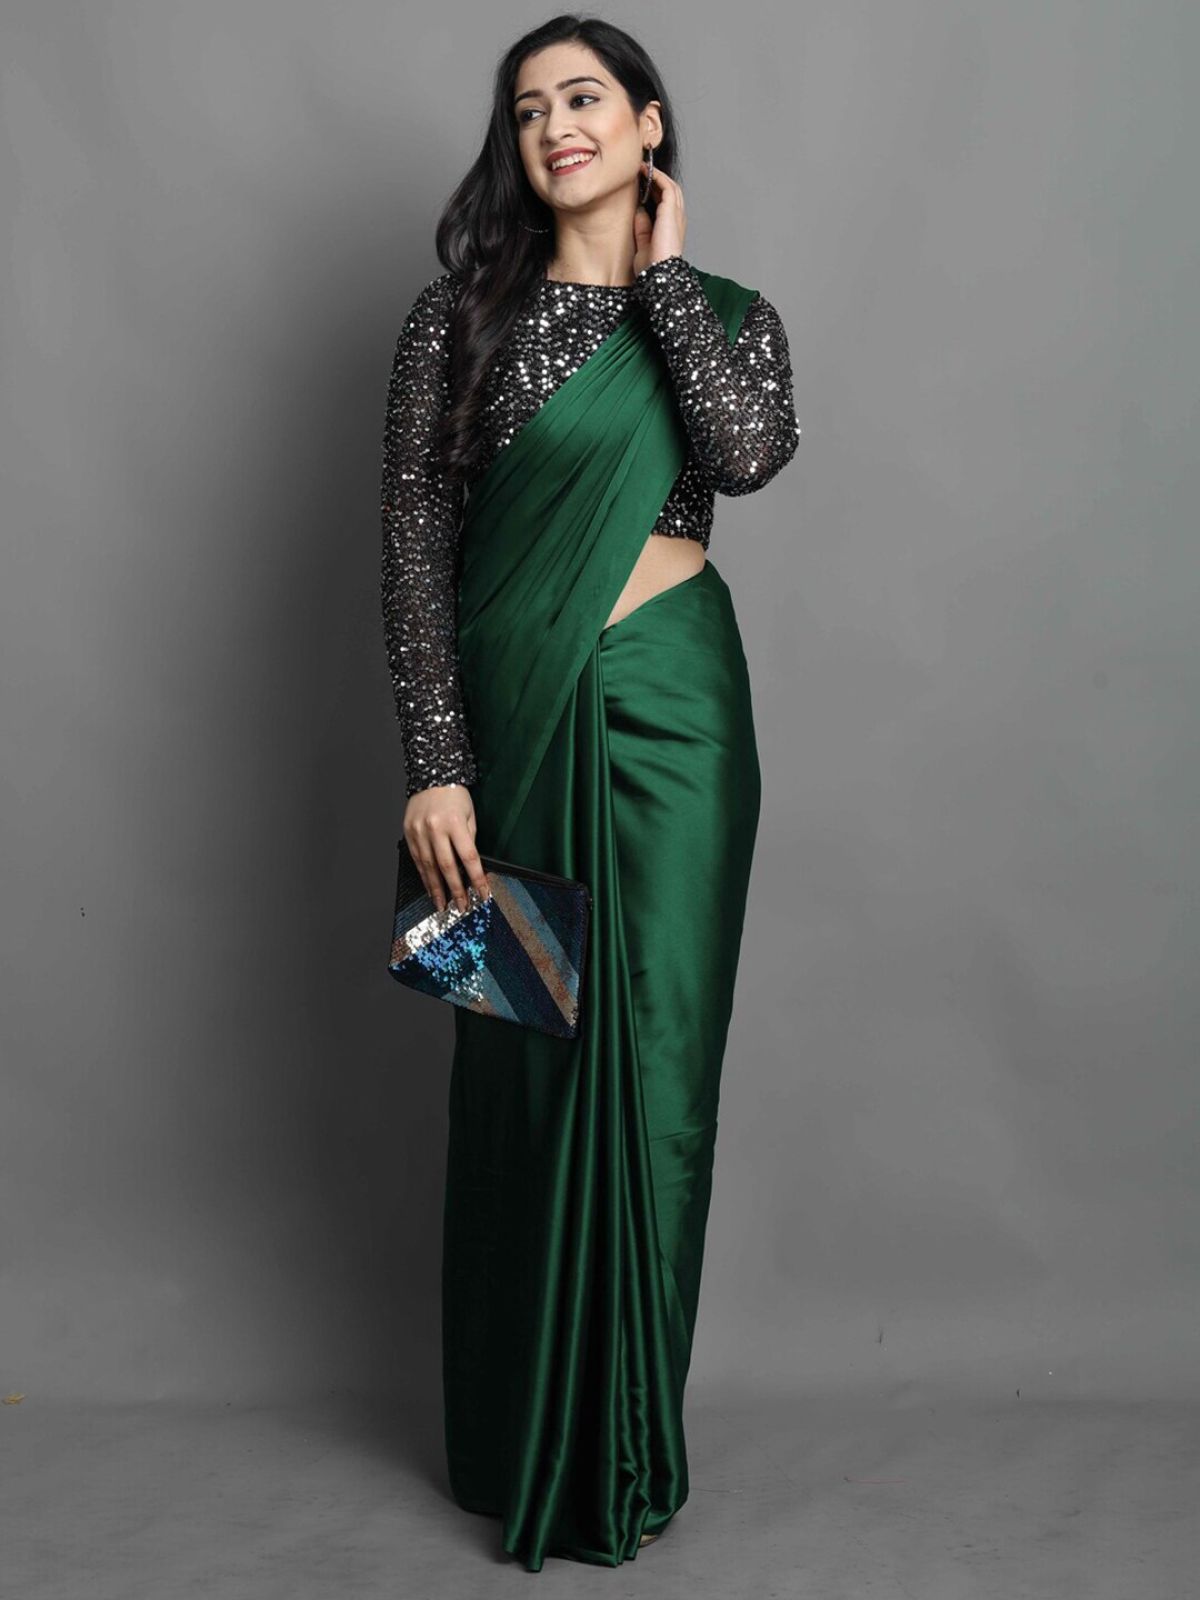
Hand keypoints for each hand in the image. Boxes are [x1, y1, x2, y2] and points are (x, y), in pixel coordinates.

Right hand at [403, 784, 489, 913]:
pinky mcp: (408, 833)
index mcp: (455, 823)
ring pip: (428, 867)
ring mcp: (419, 832)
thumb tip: (470, 867)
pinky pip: (417, 860)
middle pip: (447, 866)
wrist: (431, 776)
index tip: (482, 894)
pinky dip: (424, 876)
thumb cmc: (454, 795)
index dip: (477, 879)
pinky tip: (429, 888)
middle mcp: (435, 828)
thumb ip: (469, 839)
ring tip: (442, 904)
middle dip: (455, 890)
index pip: (469, 857)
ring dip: (436, 888)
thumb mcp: (469, 814)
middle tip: (461, 907)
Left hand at [632, 158, 685, 278]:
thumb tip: (639, 210)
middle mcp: (677, 219)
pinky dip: (658, 177)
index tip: (641, 183)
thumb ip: (642, 227)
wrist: (658, 273)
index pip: (665, 203)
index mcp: (672, 227)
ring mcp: (676, 214)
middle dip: (657, 179)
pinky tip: (647, 171)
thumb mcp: (643, 244)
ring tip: (644, 167)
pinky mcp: (672, 211)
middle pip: (670, 191)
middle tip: (642, 170)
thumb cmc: (651, 267)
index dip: (654, 190)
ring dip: (658, 175)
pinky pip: (667, 187)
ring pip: (671, 186)